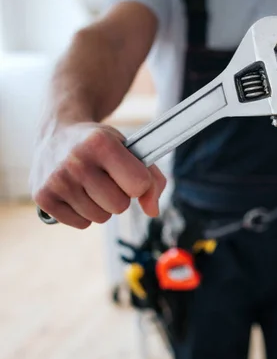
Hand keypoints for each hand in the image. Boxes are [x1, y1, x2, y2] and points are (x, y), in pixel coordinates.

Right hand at [30, 122, 166, 228]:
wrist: (58, 134)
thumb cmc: (101, 144)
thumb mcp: (130, 149)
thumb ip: (152, 179)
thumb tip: (152, 211)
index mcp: (101, 143)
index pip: (139, 184)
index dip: (139, 182)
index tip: (129, 171)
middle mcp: (76, 160)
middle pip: (120, 206)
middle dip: (120, 195)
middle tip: (107, 178)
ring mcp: (56, 180)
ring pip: (101, 217)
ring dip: (102, 205)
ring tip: (90, 184)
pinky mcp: (43, 197)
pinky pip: (82, 224)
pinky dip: (84, 213)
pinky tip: (76, 192)